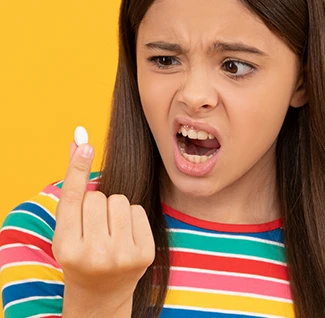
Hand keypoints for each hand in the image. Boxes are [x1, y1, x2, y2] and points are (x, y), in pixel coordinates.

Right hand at [52, 141, 154, 313]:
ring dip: (115, 209)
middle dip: (97, 205)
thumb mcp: (68, 229)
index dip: (78, 168)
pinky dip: (131, 218)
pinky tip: (126, 237)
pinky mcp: (145, 254)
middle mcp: (94, 254)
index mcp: (67, 248)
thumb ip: (72, 189)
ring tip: (110, 231)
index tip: (85, 144)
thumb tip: (78, 142)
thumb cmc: (81, 256)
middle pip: (100, 197)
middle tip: (95, 227)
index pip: (74, 199)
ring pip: (121, 201)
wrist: (101, 294)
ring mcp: (122, 256)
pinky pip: (138, 211)